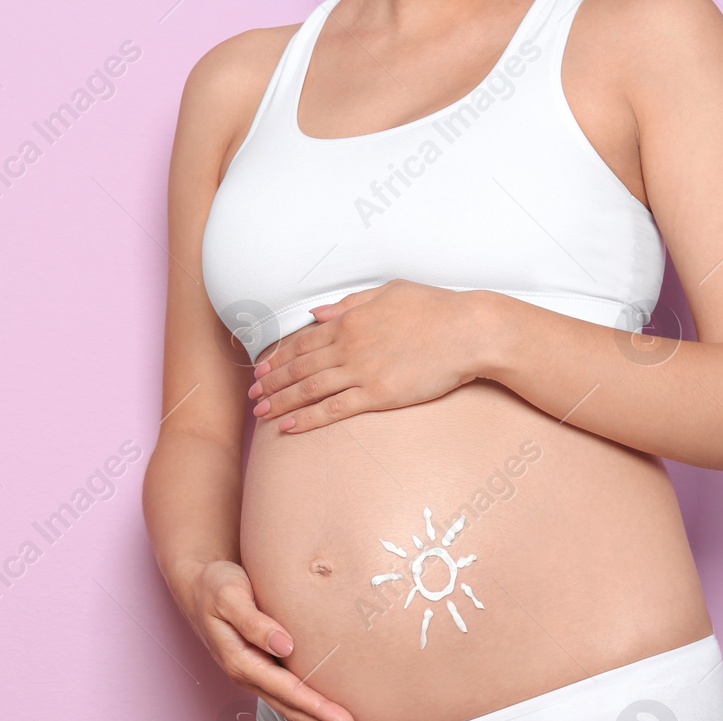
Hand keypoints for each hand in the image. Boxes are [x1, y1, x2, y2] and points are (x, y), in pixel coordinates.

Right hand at [179, 559, 367, 720]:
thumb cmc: (214, 586)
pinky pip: (290, 699)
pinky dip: (313, 715)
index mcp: (240, 661)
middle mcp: (248, 675)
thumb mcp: (228, 597)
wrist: (196, 585)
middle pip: (292, 710)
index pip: (287, 691)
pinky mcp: (263, 671)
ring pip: (292, 710)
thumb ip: (253, 621)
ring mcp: (255, 676)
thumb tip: (284, 645)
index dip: (318, 709)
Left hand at [247, 280, 488, 431]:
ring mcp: (361, 371)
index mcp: (350, 320)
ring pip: (309, 389)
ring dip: (280, 402)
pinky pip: (333, 409)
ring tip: (260, 414)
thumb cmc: (436, 309)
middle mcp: (349, 345)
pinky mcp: (377, 395)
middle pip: (298, 367)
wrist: (470, 331)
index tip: (261, 370)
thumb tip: (317, 313)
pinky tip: (287, 426)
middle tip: (252, 396)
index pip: (302, 342)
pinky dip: (306, 419)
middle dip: (271, 383)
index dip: (278, 358)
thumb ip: (350, 303)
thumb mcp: (389, 292)